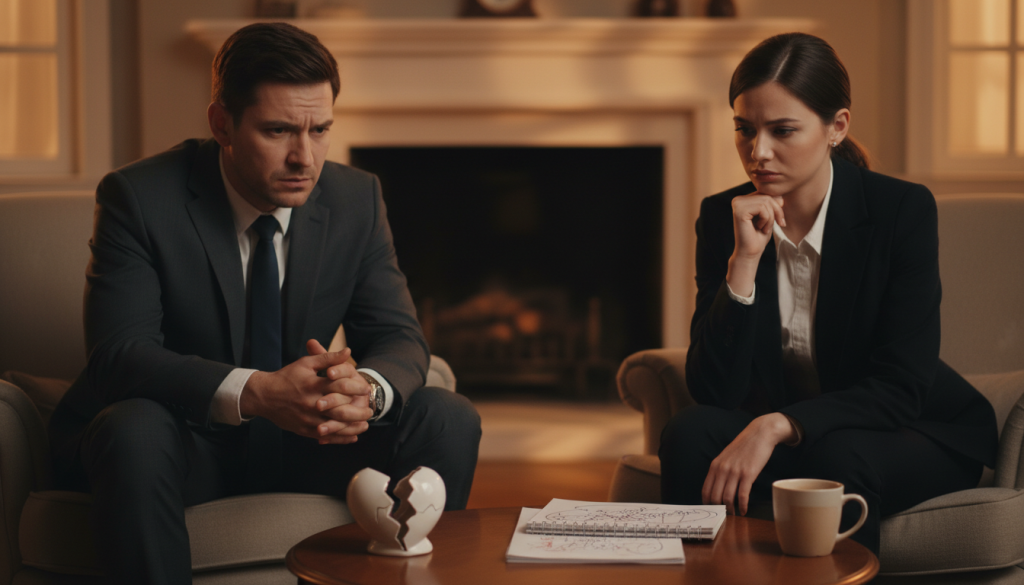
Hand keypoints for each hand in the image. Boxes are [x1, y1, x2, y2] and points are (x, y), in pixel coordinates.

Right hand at [240, 344, 372, 444]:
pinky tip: (352, 437)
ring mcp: (307, 419)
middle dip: (358, 412)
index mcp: (313, 385)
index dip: (356, 388)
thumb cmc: (287, 377)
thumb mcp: (306, 364)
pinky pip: (325, 436)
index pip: (340, 387)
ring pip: (334, 426)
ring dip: (352, 427)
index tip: (366, 388)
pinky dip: (340, 438)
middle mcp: (311, 403)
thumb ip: (328, 358)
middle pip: (340, 410)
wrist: (264, 396)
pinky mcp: (303, 430)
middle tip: (371, 411)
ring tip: (365, 425)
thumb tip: (348, 351)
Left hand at [701, 413, 795, 515]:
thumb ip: (720, 471)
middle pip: (715, 497)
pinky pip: (742, 495)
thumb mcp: (726, 457)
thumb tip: (718, 489)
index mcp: (715, 466)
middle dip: (719, 509)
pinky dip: (743, 506)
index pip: (705, 491)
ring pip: (728, 498)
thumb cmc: (744, 447)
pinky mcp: (748, 474)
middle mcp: (722, 469)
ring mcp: (735, 472)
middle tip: (724, 516)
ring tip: (734, 514)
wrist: (759, 435)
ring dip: (731, 510)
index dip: (708, 504)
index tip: (712, 511)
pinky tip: (744, 511)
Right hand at [726, 193, 784, 296]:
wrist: (750, 252)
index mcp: (743, 200)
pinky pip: (762, 208)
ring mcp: (737, 204)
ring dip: (771, 217)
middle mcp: (738, 200)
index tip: (780, 220)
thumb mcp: (769, 216)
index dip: (777, 206)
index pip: (766, 193)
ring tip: (764, 228)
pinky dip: (767, 220)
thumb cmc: (759, 236)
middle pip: (767, 196)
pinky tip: (760, 228)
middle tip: (777, 225)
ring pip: (766, 202)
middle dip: (777, 211)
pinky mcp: (739, 211)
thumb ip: (772, 204)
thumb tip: (780, 196)